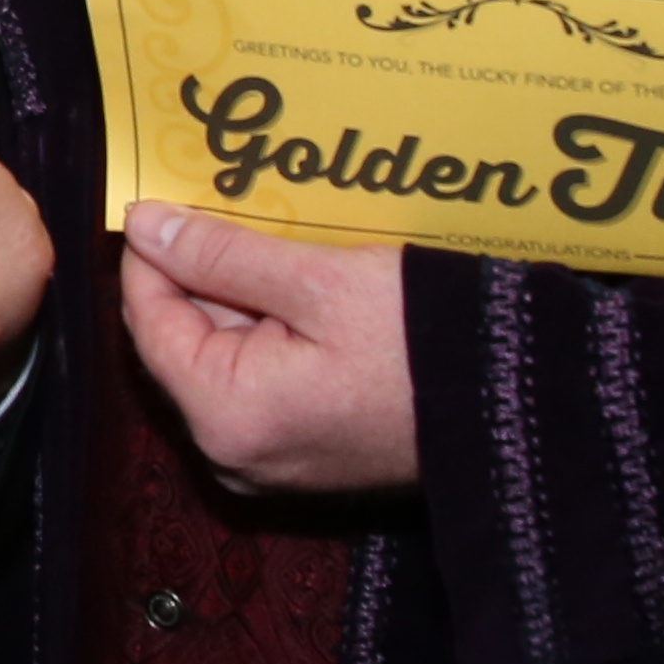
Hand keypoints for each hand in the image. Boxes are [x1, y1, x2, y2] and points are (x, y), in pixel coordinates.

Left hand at [113, 204, 421, 493]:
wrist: (518, 409)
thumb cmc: (422, 342)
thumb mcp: (317, 282)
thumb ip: (221, 255)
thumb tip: (145, 226)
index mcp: (224, 415)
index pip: (149, 321)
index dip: (151, 255)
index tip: (164, 201)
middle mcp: (232, 453)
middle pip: (184, 343)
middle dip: (201, 276)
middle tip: (228, 210)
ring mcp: (268, 462)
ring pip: (223, 359)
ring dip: (239, 301)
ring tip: (276, 244)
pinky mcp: (303, 457)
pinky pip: (260, 385)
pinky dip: (270, 335)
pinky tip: (302, 292)